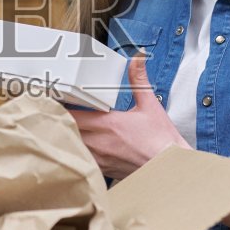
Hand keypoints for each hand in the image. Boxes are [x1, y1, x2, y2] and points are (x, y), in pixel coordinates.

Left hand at [69, 55, 188, 178]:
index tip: (59, 102)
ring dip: (68, 138)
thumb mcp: (150, 105)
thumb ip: (138, 80)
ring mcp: (101, 159)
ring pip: (73, 148)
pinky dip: (78, 154)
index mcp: (109, 124)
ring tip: (66, 130)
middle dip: (62, 123)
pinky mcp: (104, 171)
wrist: (169, 166)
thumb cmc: (162, 140)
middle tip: (59, 114)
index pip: (74, 115)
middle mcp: (101, 142)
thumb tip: (137, 59)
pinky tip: (81, 148)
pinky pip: (83, 161)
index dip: (63, 109)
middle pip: (69, 131)